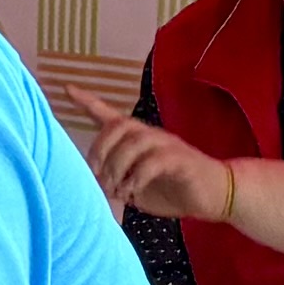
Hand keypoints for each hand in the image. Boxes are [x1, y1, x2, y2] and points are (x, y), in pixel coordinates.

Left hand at [77, 109, 236, 226]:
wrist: (216, 194)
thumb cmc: (174, 189)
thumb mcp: (137, 189)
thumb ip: (117, 184)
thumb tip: (94, 189)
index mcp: (138, 139)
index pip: (110, 115)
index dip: (88, 102)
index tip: (67, 89)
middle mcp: (151, 136)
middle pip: (118, 125)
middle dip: (100, 150)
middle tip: (96, 176)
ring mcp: (167, 145)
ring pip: (134, 143)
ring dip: (117, 167)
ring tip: (115, 189)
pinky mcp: (181, 160)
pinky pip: (153, 161)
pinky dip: (136, 177)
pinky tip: (132, 192)